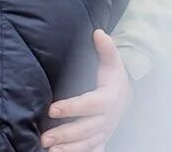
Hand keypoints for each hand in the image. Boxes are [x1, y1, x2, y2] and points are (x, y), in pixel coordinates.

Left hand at [41, 30, 131, 151]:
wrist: (127, 96)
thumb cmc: (114, 77)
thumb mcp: (112, 62)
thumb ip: (106, 48)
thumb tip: (99, 32)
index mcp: (108, 99)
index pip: (88, 105)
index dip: (71, 108)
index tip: (52, 109)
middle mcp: (107, 119)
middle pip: (85, 129)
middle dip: (64, 134)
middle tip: (44, 137)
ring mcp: (104, 131)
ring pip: (86, 143)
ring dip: (68, 148)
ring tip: (49, 149)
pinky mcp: (101, 140)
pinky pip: (91, 151)